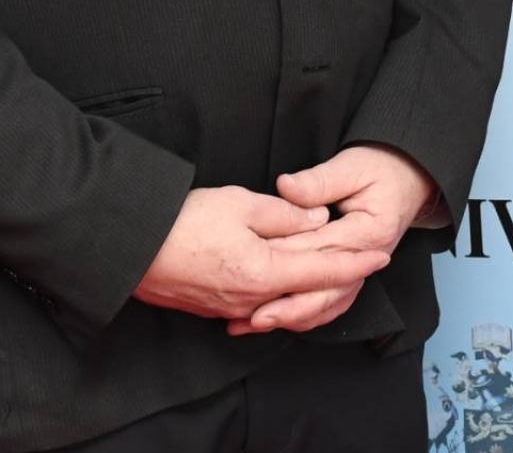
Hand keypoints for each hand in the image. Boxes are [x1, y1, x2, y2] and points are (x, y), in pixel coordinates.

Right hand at [133, 186, 389, 330]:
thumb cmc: (182, 222)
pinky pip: (257, 304)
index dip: (357, 263)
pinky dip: (278, 292)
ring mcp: (230, 309)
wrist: (129, 248)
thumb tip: (317, 220)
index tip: (382, 256)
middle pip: (307, 292)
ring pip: (282, 300)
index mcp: (265, 273)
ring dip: (306, 285)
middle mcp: (251, 299)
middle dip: (337, 277)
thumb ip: (286, 214)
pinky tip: (281, 280)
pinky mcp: (213, 308)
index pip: (325, 271)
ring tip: (326, 266)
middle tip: (361, 259)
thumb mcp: (242, 204)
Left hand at [231, 145, 440, 335]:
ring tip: (258, 323)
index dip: (284, 256)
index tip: (252, 262)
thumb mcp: (351, 166)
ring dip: (292, 316)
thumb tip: (286, 187)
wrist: (408, 177)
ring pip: (326, 304)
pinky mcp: (353, 274)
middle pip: (324, 290)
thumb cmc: (382, 169)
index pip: (319, 249)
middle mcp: (367, 257)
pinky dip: (306, 315)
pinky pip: (331, 303)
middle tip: (252, 316)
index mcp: (368, 231)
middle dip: (286, 304)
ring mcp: (363, 270)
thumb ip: (318, 181)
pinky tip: (282, 319)